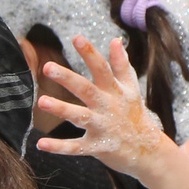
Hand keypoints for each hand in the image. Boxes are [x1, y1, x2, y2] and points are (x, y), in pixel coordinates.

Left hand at [34, 36, 178, 178]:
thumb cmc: (133, 115)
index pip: (102, 68)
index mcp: (115, 91)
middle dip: (67, 78)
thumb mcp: (131, 89)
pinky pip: (75, 147)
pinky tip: (40, 144)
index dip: (90, 53)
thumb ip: (122, 65)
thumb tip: (116, 40)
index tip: (76, 37)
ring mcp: (102, 127)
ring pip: (80, 117)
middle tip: (48, 67)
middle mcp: (108, 107)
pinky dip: (59, 147)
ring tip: (41, 101)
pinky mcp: (96, 147)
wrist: (147, 151)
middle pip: (86, 89)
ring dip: (61, 109)